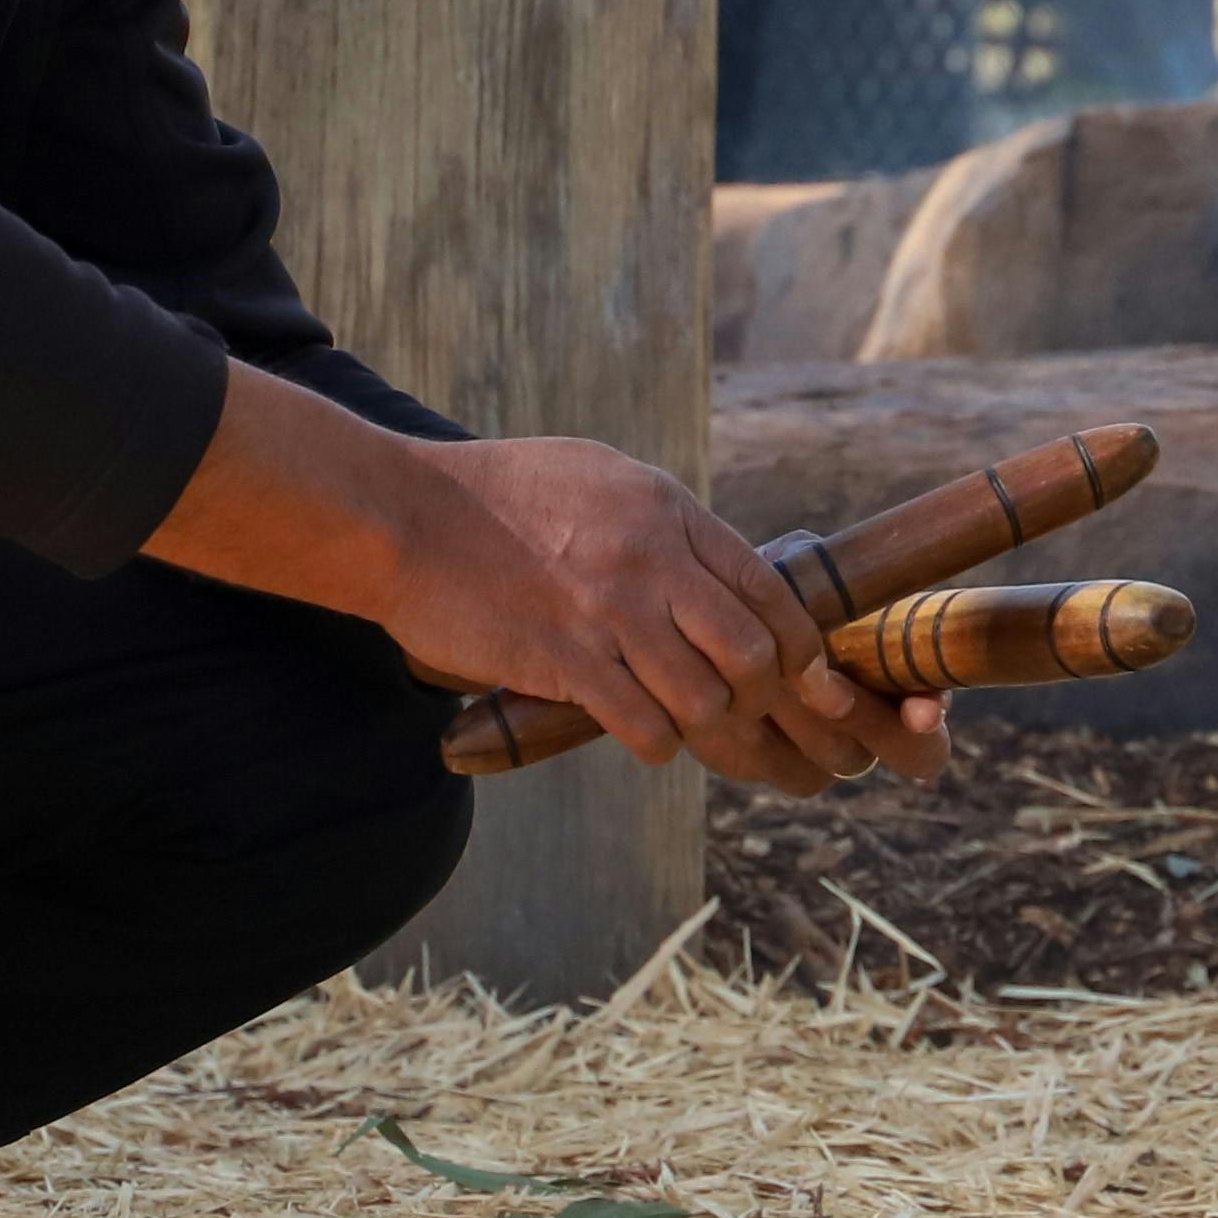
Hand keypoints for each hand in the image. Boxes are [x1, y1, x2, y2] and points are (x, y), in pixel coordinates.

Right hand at [151, 374, 949, 792]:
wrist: (406, 515)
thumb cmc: (501, 491)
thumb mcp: (602, 475)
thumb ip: (667, 520)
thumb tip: (719, 563)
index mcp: (669, 513)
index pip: (772, 593)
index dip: (804, 650)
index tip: (811, 680)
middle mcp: (652, 563)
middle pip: (754, 656)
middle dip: (774, 702)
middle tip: (773, 726)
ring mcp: (610, 616)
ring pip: (707, 701)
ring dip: (715, 728)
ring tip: (704, 731)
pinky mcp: (564, 662)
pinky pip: (644, 727)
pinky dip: (658, 741)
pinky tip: (647, 734)